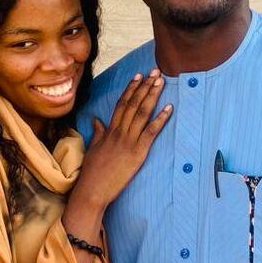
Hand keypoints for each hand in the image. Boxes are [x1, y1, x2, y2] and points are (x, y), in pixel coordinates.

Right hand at [62, 70, 171, 262]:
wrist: (92, 190)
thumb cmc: (92, 172)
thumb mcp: (93, 149)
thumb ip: (97, 133)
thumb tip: (96, 120)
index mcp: (109, 131)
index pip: (121, 104)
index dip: (131, 89)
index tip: (138, 76)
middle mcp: (119, 132)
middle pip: (134, 104)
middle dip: (145, 86)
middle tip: (155, 71)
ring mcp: (128, 141)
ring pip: (142, 113)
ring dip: (153, 96)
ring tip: (161, 82)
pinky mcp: (137, 153)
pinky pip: (151, 132)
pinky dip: (161, 119)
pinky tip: (169, 108)